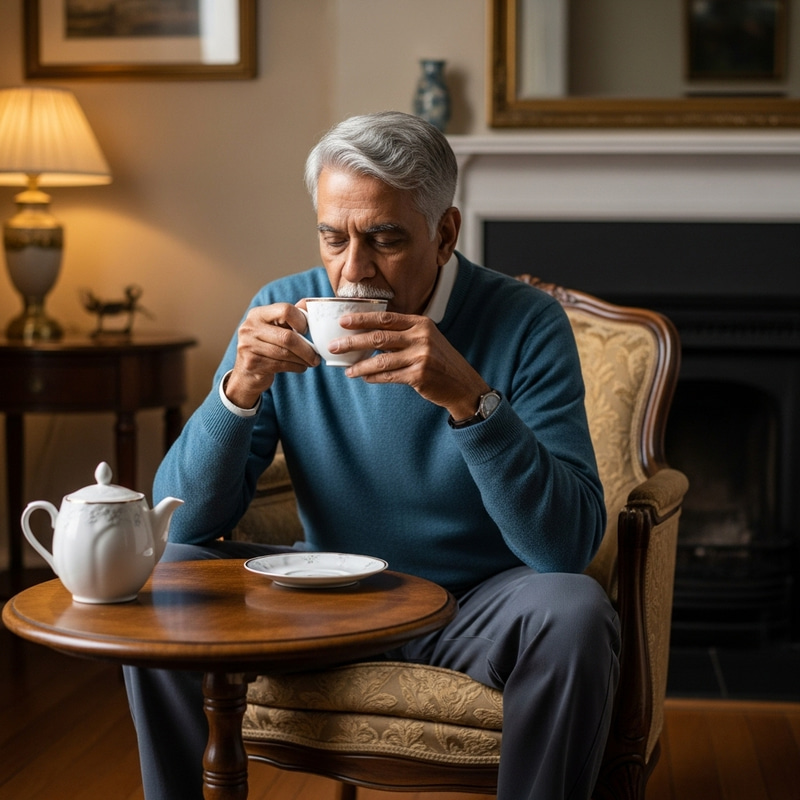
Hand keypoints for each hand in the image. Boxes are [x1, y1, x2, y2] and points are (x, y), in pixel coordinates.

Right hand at [225, 302, 319, 408]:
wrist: (247, 373)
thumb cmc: (267, 346)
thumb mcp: (276, 327)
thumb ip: (291, 316)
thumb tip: (310, 303)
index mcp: (258, 314)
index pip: (285, 310)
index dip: (301, 320)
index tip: (307, 331)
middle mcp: (250, 327)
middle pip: (287, 337)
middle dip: (307, 349)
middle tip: (317, 356)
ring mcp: (248, 346)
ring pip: (285, 353)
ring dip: (303, 359)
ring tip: (312, 362)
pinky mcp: (251, 363)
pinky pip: (281, 365)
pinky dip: (296, 367)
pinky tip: (301, 367)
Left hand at [333, 311, 489, 419]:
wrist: (462, 384)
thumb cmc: (439, 361)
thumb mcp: (426, 339)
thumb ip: (403, 333)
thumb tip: (369, 333)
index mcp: (420, 323)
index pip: (385, 317)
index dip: (362, 319)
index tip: (343, 321)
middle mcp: (421, 337)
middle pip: (379, 337)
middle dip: (353, 342)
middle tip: (334, 346)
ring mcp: (421, 356)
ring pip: (381, 360)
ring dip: (360, 366)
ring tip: (346, 370)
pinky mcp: (419, 375)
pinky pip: (389, 376)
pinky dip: (374, 377)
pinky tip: (363, 378)